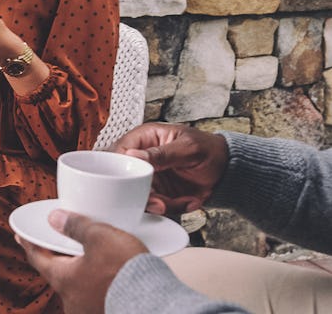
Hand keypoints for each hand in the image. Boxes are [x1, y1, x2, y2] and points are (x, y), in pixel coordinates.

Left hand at [18, 209, 147, 313]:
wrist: (157, 302)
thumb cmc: (126, 270)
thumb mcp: (99, 237)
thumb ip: (75, 226)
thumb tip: (55, 218)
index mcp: (64, 281)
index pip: (38, 258)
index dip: (29, 243)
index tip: (21, 236)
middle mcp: (73, 300)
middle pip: (59, 270)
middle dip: (59, 254)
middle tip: (57, 240)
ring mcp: (91, 308)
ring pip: (79, 281)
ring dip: (82, 264)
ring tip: (88, 250)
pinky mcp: (109, 310)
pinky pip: (96, 290)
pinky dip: (98, 275)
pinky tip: (109, 266)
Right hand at [112, 123, 228, 214]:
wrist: (227, 169)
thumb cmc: (208, 149)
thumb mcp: (187, 148)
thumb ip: (161, 153)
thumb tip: (131, 154)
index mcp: (145, 138)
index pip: (120, 152)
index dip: (121, 168)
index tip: (133, 182)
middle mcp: (142, 158)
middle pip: (125, 178)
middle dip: (142, 194)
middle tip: (160, 203)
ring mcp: (149, 177)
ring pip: (139, 196)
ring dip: (160, 204)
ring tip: (181, 202)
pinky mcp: (158, 193)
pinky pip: (156, 206)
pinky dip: (173, 208)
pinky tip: (189, 201)